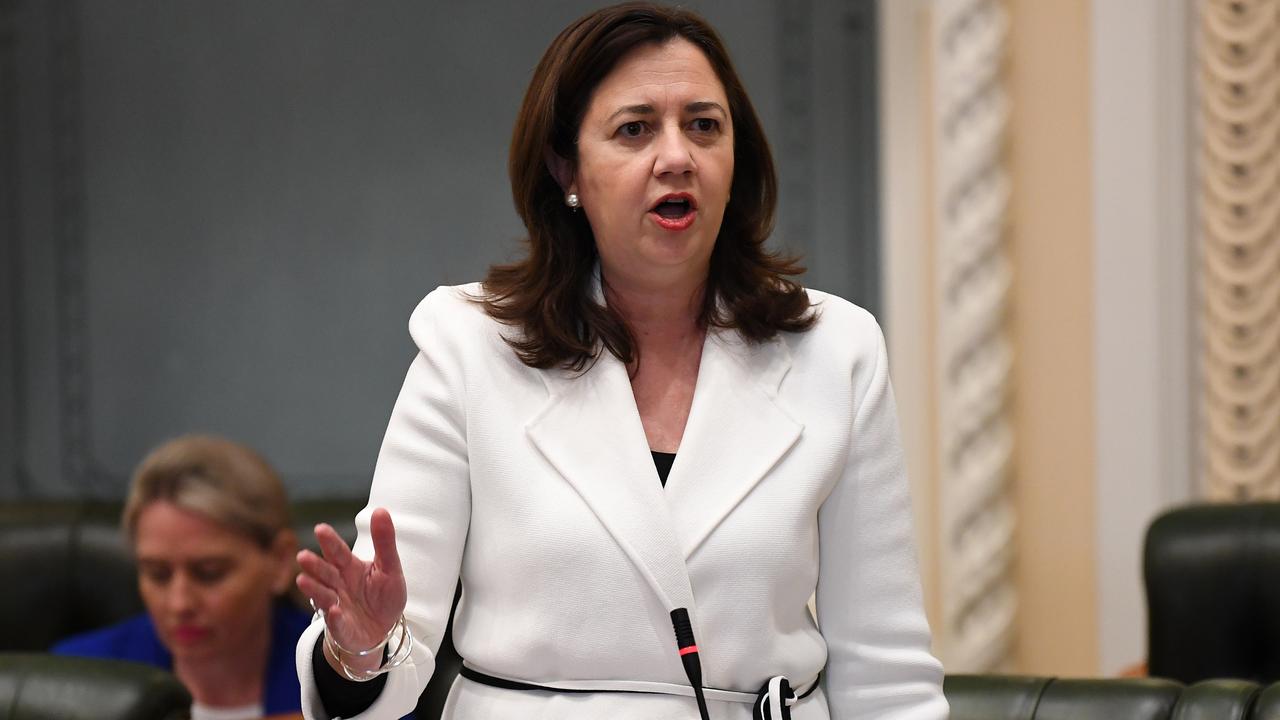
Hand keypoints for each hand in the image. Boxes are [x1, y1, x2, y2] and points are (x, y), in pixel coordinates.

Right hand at [296, 508, 406, 671]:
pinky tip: (334, 610)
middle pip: (325, 573)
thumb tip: (380, 510)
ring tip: (302, 580)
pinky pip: (336, 622)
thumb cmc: (383, 595)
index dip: (330, 542)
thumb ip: (384, 542)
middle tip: (303, 556)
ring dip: (314, 589)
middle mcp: (338, 585)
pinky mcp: (341, 627)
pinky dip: (334, 617)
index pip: (338, 552)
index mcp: (349, 567)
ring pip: (323, 596)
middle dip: (314, 565)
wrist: (382, 630)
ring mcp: (336, 606)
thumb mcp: (389, 567)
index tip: (321, 529)